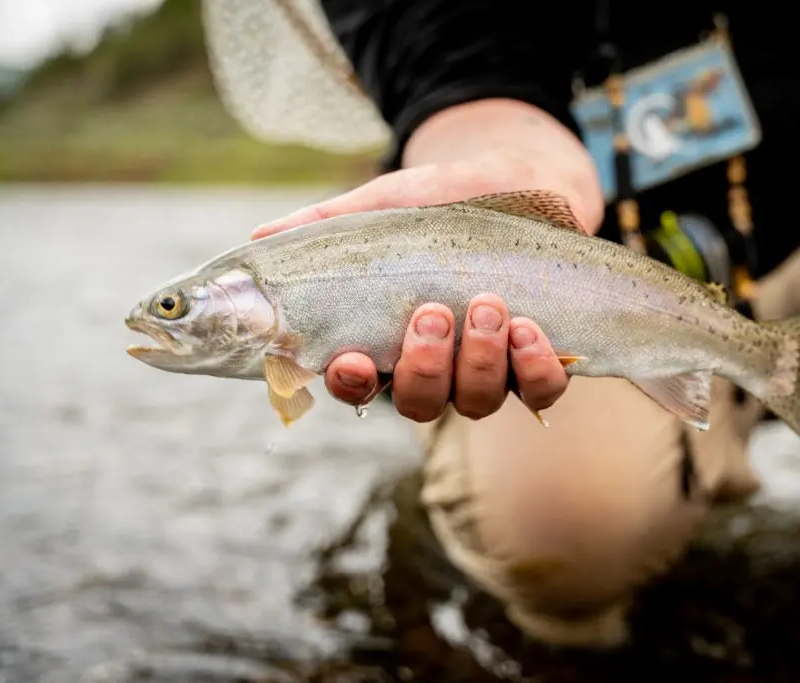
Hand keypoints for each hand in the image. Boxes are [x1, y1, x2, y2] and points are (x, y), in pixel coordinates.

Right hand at [251, 100, 602, 422]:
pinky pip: (539, 392)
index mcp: (387, 339)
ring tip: (489, 304)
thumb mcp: (382, 205)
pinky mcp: (537, 360)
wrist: (517, 177)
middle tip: (433, 312)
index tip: (355, 359)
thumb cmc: (439, 200)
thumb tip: (260, 242)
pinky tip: (529, 329)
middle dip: (424, 367)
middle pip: (419, 404)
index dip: (352, 382)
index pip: (356, 383)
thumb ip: (327, 225)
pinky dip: (535, 369)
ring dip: (479, 361)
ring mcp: (488, 368)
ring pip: (476, 402)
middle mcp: (436, 367)